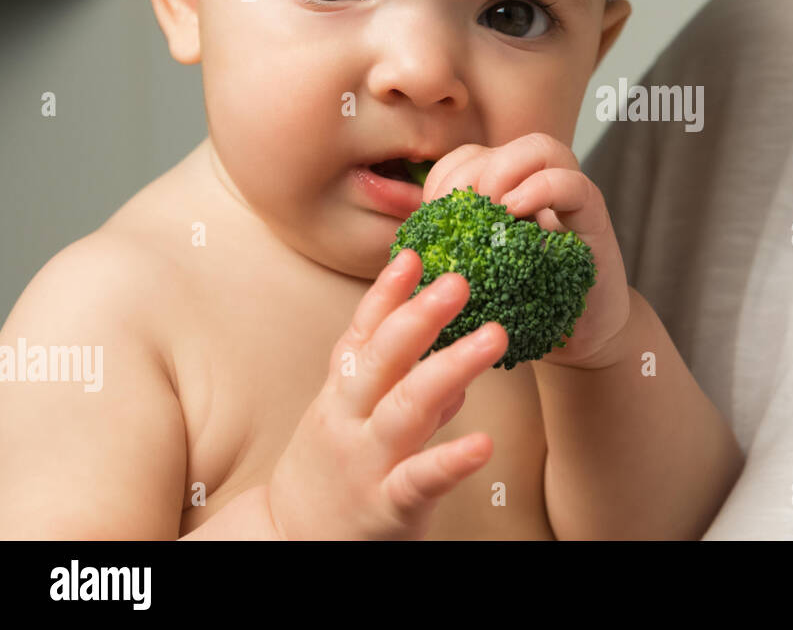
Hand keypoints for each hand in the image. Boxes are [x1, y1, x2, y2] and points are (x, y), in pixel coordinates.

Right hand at [266, 249, 507, 538]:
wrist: (287, 549)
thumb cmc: (331, 477)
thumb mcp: (351, 422)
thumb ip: (397, 385)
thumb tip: (449, 354)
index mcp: (341, 396)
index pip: (362, 335)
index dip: (387, 294)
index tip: (414, 253)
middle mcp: (349, 421)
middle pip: (382, 359)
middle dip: (420, 316)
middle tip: (460, 280)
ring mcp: (367, 463)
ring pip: (406, 408)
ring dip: (452, 368)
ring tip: (495, 336)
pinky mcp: (386, 507)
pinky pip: (419, 481)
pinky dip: (451, 461)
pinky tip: (484, 443)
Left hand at [423, 132, 631, 368]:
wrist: (579, 339)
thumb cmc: (523, 308)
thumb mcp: (479, 275)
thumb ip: (452, 250)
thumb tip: (406, 244)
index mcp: (507, 193)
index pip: (469, 157)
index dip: (444, 176)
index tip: (431, 214)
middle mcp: (539, 186)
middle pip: (500, 147)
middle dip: (469, 175)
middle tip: (458, 216)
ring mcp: (570, 199)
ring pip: (541, 148)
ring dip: (504, 172)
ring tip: (490, 210)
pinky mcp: (594, 220)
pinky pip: (574, 184)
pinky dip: (542, 188)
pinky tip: (517, 211)